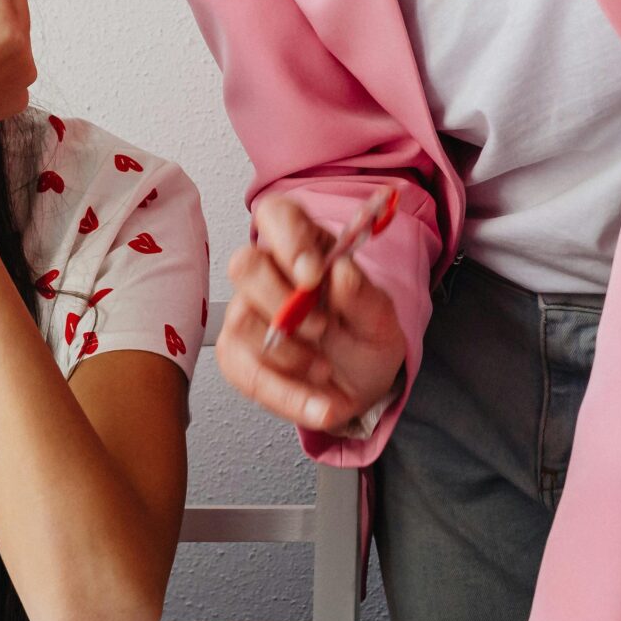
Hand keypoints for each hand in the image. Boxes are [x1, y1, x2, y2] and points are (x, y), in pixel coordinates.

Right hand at [216, 194, 407, 431]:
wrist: (362, 386)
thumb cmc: (366, 338)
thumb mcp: (382, 320)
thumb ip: (365, 297)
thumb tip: (342, 273)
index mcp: (305, 247)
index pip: (277, 215)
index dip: (288, 238)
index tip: (313, 275)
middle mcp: (269, 274)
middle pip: (245, 265)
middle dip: (282, 300)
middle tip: (321, 328)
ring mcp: (247, 314)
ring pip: (242, 321)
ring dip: (290, 354)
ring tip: (326, 369)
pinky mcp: (238, 357)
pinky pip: (246, 373)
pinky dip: (287, 395)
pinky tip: (321, 405)